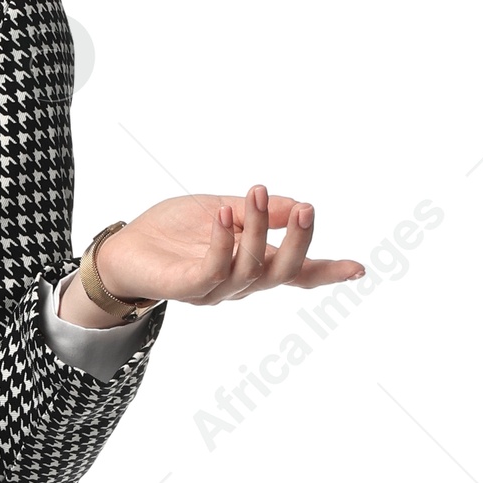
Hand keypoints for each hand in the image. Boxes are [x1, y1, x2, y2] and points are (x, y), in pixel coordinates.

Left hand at [80, 188, 364, 316]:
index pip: (296, 273)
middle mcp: (240, 283)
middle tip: (305, 209)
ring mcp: (215, 290)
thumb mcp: (222, 210)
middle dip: (298, 242)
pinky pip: (213, 269)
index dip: (326, 271)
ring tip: (253, 192)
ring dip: (256, 228)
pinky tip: (223, 214)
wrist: (122, 249)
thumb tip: (294, 203)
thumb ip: (257, 212)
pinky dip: (222, 241)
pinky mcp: (187, 288)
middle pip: (283, 273)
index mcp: (253, 265)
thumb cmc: (172, 232)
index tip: (360, 268)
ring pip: (250, 267)